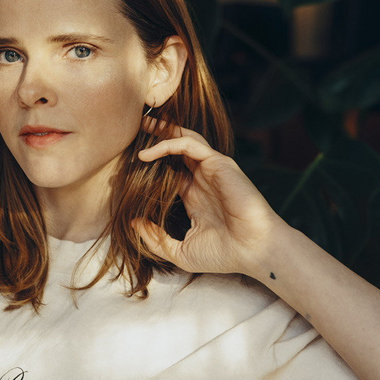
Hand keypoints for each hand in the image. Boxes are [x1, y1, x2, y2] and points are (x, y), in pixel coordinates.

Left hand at [134, 124, 282, 277]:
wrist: (254, 252)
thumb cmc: (224, 254)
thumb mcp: (180, 251)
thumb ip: (155, 239)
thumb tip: (132, 223)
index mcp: (196, 197)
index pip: (170, 172)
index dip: (150, 166)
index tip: (125, 165)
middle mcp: (204, 180)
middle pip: (177, 149)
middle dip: (157, 137)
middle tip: (135, 129)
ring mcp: (212, 170)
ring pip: (185, 139)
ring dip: (162, 132)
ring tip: (142, 125)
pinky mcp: (220, 164)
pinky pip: (191, 144)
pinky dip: (169, 143)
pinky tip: (148, 153)